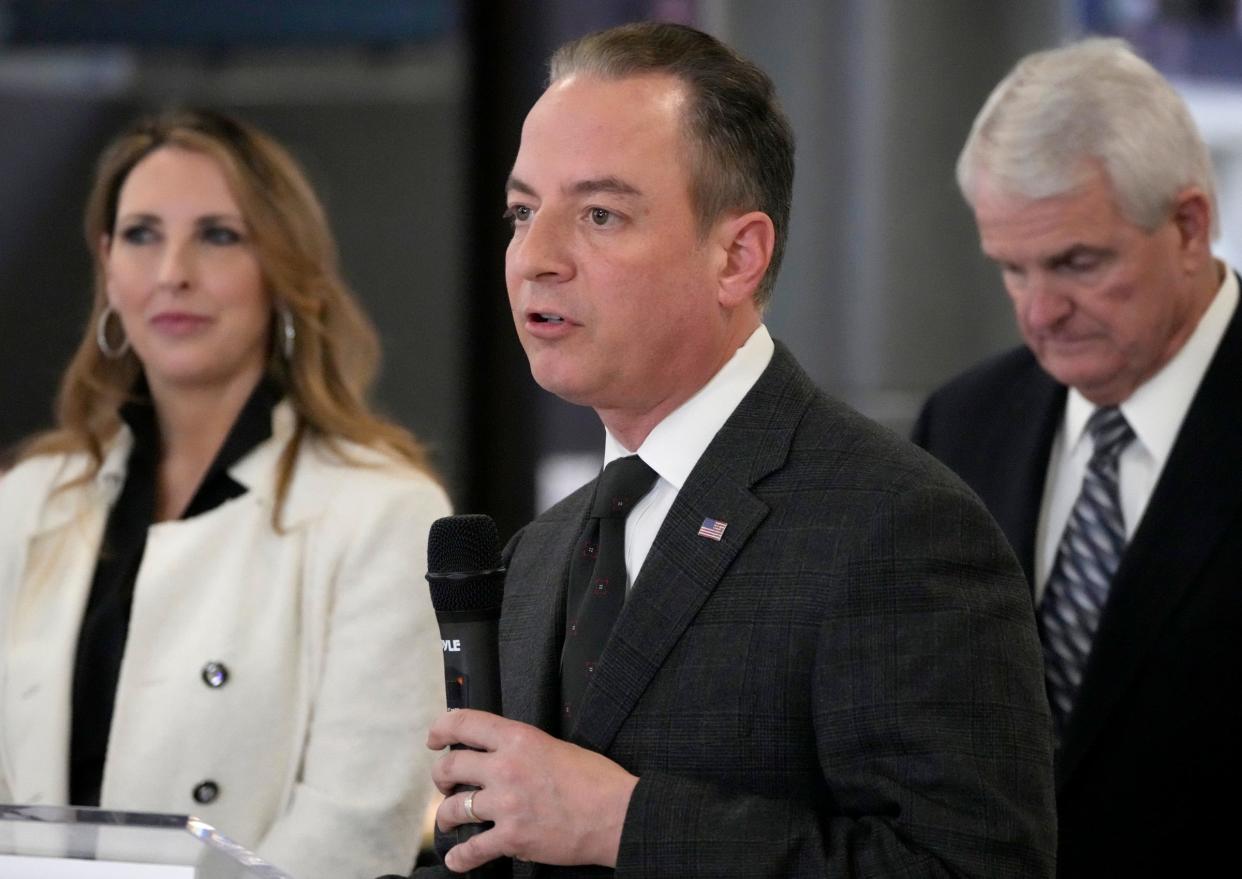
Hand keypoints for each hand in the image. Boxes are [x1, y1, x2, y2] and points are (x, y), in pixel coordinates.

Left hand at [428, 709, 637, 872]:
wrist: (617, 814)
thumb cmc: (596, 780)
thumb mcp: (556, 745)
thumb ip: (523, 747)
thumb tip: (500, 755)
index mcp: (520, 738)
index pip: (466, 723)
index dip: (441, 729)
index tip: (435, 738)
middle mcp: (506, 767)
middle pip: (451, 766)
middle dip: (441, 776)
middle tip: (444, 783)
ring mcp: (507, 804)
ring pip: (453, 808)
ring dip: (446, 816)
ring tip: (449, 819)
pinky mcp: (512, 837)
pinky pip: (472, 849)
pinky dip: (460, 857)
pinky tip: (457, 858)